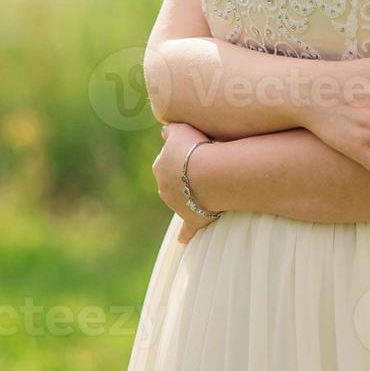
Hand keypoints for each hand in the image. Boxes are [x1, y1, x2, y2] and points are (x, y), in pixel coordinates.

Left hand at [152, 122, 222, 244]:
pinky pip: (187, 229)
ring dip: (189, 197)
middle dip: (182, 178)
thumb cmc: (196, 148)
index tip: (192, 153)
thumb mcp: (179, 130)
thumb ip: (170, 130)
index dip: (180, 156)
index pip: (166, 160)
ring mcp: (177, 205)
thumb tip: (164, 131)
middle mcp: (164, 187)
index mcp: (160, 166)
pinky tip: (182, 240)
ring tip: (206, 190)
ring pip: (180, 201)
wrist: (209, 173)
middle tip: (201, 171)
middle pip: (172, 182)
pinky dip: (185, 234)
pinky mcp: (192, 218)